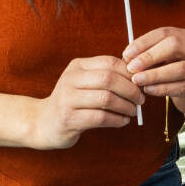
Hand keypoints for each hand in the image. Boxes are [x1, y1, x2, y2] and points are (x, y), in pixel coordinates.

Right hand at [27, 55, 144, 148]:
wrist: (43, 122)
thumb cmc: (73, 101)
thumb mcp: (84, 82)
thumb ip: (106, 75)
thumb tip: (138, 74)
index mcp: (77, 66)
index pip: (109, 62)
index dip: (129, 72)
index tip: (141, 82)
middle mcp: (70, 79)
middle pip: (109, 79)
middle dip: (131, 89)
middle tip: (141, 99)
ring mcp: (67, 99)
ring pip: (106, 99)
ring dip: (126, 106)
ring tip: (133, 111)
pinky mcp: (69, 119)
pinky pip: (100, 117)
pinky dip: (117, 119)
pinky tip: (123, 121)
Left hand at [127, 26, 184, 115]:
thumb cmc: (177, 76)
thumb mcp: (167, 61)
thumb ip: (152, 57)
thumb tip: (128, 58)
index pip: (166, 33)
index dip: (144, 42)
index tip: (126, 55)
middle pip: (175, 45)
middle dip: (150, 56)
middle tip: (131, 68)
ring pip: (180, 69)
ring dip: (154, 75)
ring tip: (137, 80)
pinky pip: (183, 87)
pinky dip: (164, 88)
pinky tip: (149, 90)